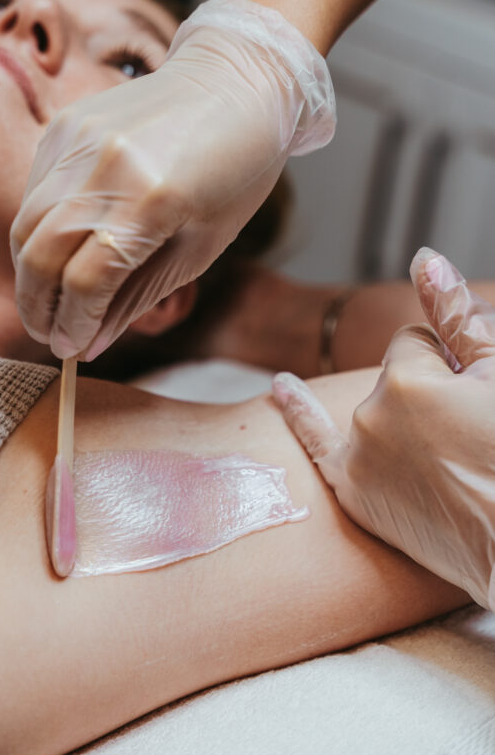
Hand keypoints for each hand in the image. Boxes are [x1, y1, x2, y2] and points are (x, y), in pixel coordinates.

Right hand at [11, 0, 334, 358]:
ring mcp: (79, 140)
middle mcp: (106, 168)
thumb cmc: (234, 172)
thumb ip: (137, 297)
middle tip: (46, 334)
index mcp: (152, 202)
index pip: (86, 281)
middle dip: (37, 306)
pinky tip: (54, 251)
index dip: (73, 324)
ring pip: (25, 223)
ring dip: (28, 273)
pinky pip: (34, 191)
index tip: (70, 349)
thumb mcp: (200, 247)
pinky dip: (36, 230)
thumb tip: (89, 344)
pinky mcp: (66, 125)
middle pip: (40, 255)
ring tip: (44, 302)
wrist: (236, 82)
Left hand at [272, 248, 494, 610]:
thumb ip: (457, 315)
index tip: (473, 393)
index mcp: (405, 381)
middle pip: (392, 377)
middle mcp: (367, 417)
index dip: (449, 361)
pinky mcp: (355, 496)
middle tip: (469, 434)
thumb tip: (424, 258)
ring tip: (449, 455)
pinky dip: (299, 415)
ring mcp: (356, 459)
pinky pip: (315, 444)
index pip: (415, 342)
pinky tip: (281, 389)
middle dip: (426, 390)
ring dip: (401, 416)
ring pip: (374, 409)